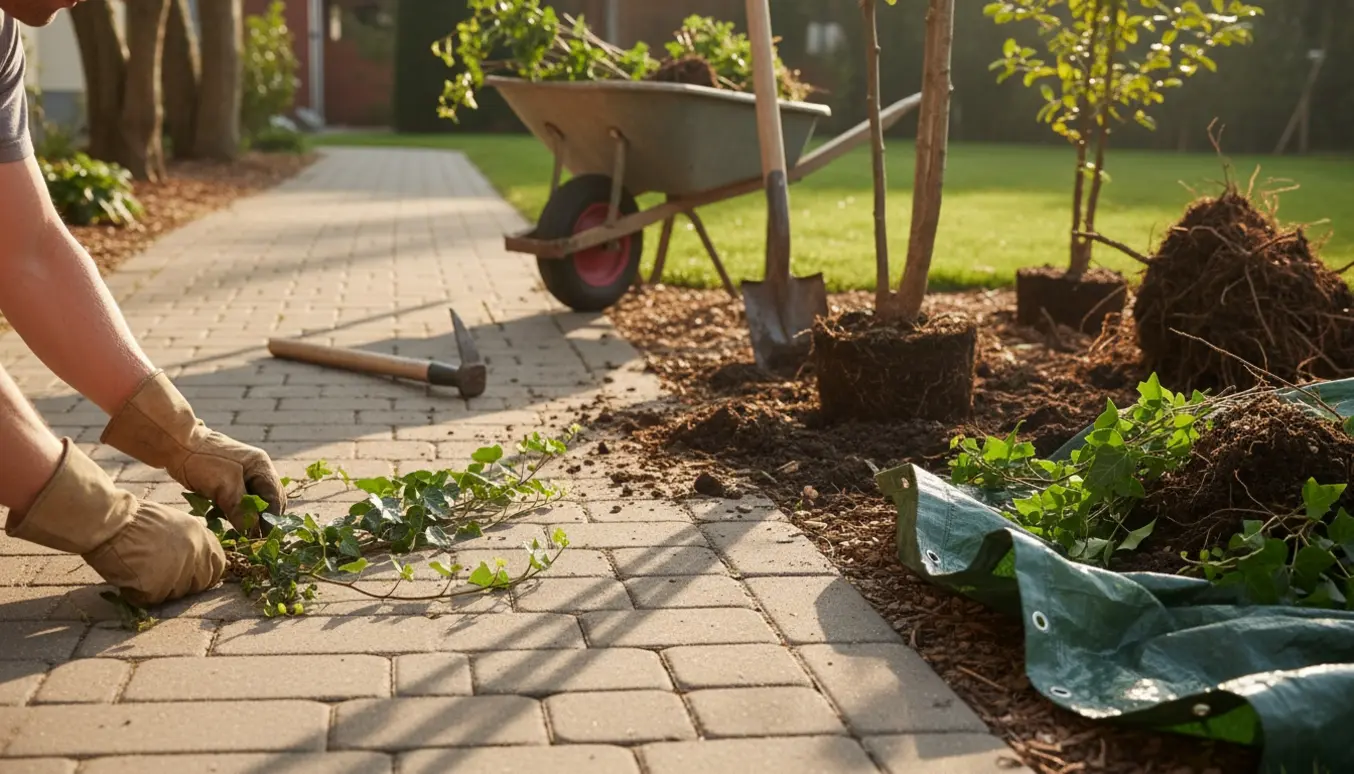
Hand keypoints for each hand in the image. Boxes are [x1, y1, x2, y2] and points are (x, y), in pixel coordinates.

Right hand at [5, 439, 224, 606]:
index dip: (203, 574)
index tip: (189, 575)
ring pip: (175, 594)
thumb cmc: (135, 520)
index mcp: (202, 537)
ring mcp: (178, 571)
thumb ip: (191, 542)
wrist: (110, 521)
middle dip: (182, 585)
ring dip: (159, 589)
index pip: (217, 566)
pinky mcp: (157, 586)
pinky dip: (138, 594)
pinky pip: (151, 599)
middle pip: (199, 584)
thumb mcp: (175, 523)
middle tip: (160, 576)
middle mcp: (195, 554)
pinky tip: (128, 576)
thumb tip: (198, 561)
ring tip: (139, 570)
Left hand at [100, 371, 286, 533]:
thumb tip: (252, 532)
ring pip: (251, 503)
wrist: (175, 444)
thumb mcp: (225, 486)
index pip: (275, 499)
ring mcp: (242, 476)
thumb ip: (241, 509)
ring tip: (237, 533)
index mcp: (261, 467)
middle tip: (251, 539)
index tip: (262, 540)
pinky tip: (222, 520)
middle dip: (260, 521)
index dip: (270, 520)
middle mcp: (256, 471)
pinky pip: (236, 502)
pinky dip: (232, 513)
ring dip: (245, 518)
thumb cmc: (203, 460)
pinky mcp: (227, 481)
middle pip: (267, 502)